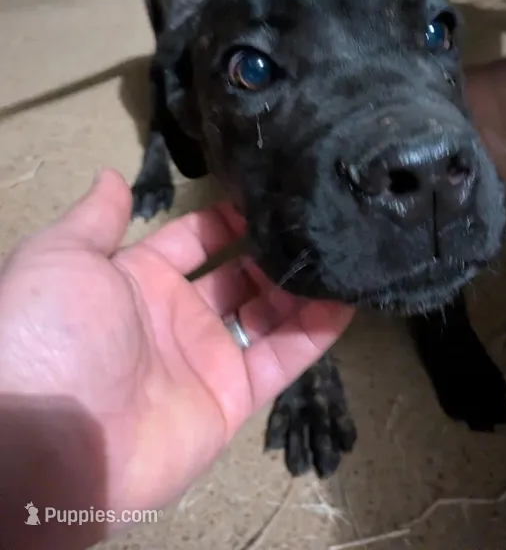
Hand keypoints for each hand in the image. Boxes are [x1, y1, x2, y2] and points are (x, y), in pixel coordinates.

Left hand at [0, 169, 352, 545]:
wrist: (51, 437)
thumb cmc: (52, 331)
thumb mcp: (61, 258)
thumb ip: (96, 219)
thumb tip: (113, 175)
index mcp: (135, 280)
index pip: (191, 239)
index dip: (225, 219)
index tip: (266, 194)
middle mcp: (174, 317)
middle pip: (236, 276)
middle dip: (269, 251)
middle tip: (311, 222)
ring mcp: (206, 358)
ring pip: (266, 315)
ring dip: (299, 286)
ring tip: (336, 253)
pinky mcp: (232, 398)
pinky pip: (281, 360)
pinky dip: (315, 332)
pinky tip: (345, 298)